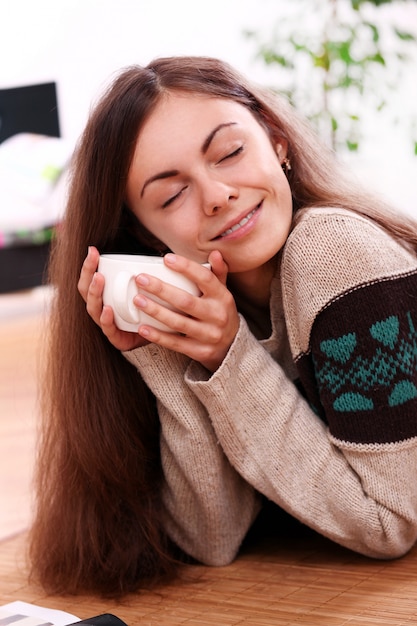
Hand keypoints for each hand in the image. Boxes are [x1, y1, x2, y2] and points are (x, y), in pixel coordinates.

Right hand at [77, 247, 148, 351]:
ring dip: (95, 293)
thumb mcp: (149, 289)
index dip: (88, 265)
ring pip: (94, 309)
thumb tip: (157, 253)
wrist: (164, 336)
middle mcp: (103, 310)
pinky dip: (107, 319)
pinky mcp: (117, 340)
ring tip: (99, 279)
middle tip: (94, 260)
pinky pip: (108, 329)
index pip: (91, 279)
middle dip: (88, 275)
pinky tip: (108, 309)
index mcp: (106, 297)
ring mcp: (108, 325)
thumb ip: (147, 274)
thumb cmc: (153, 310)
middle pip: (87, 292)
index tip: (93, 250)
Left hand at [133, 250, 239, 371]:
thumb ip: (218, 273)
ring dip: (156, 311)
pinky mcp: (200, 351)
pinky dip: (158, 336)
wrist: (232, 346)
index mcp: (223, 297)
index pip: (205, 278)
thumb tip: (214, 253)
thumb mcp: (223, 292)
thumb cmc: (220, 312)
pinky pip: (176, 343)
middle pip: (186, 301)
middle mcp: (217, 316)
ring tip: (137, 300)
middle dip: (161, 289)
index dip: (186, 268)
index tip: (166, 259)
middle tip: (141, 279)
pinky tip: (142, 328)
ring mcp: (209, 335)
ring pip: (178, 323)